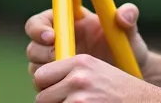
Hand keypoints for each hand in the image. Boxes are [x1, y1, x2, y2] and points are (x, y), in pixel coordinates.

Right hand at [24, 2, 149, 77]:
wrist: (130, 74)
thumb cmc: (128, 49)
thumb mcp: (130, 32)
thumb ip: (129, 17)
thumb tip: (123, 14)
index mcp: (70, 21)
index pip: (43, 20)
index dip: (39, 27)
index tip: (52, 37)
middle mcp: (58, 40)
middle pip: (33, 44)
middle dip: (40, 52)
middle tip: (58, 60)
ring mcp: (56, 61)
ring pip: (35, 66)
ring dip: (45, 71)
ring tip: (68, 76)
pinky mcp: (57, 80)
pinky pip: (44, 84)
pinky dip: (50, 86)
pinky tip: (67, 88)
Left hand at [33, 54, 160, 101]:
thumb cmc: (122, 91)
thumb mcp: (98, 71)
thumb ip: (71, 73)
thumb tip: (39, 80)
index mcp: (80, 62)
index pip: (40, 75)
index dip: (45, 87)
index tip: (55, 92)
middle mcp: (78, 79)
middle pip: (41, 97)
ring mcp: (80, 100)